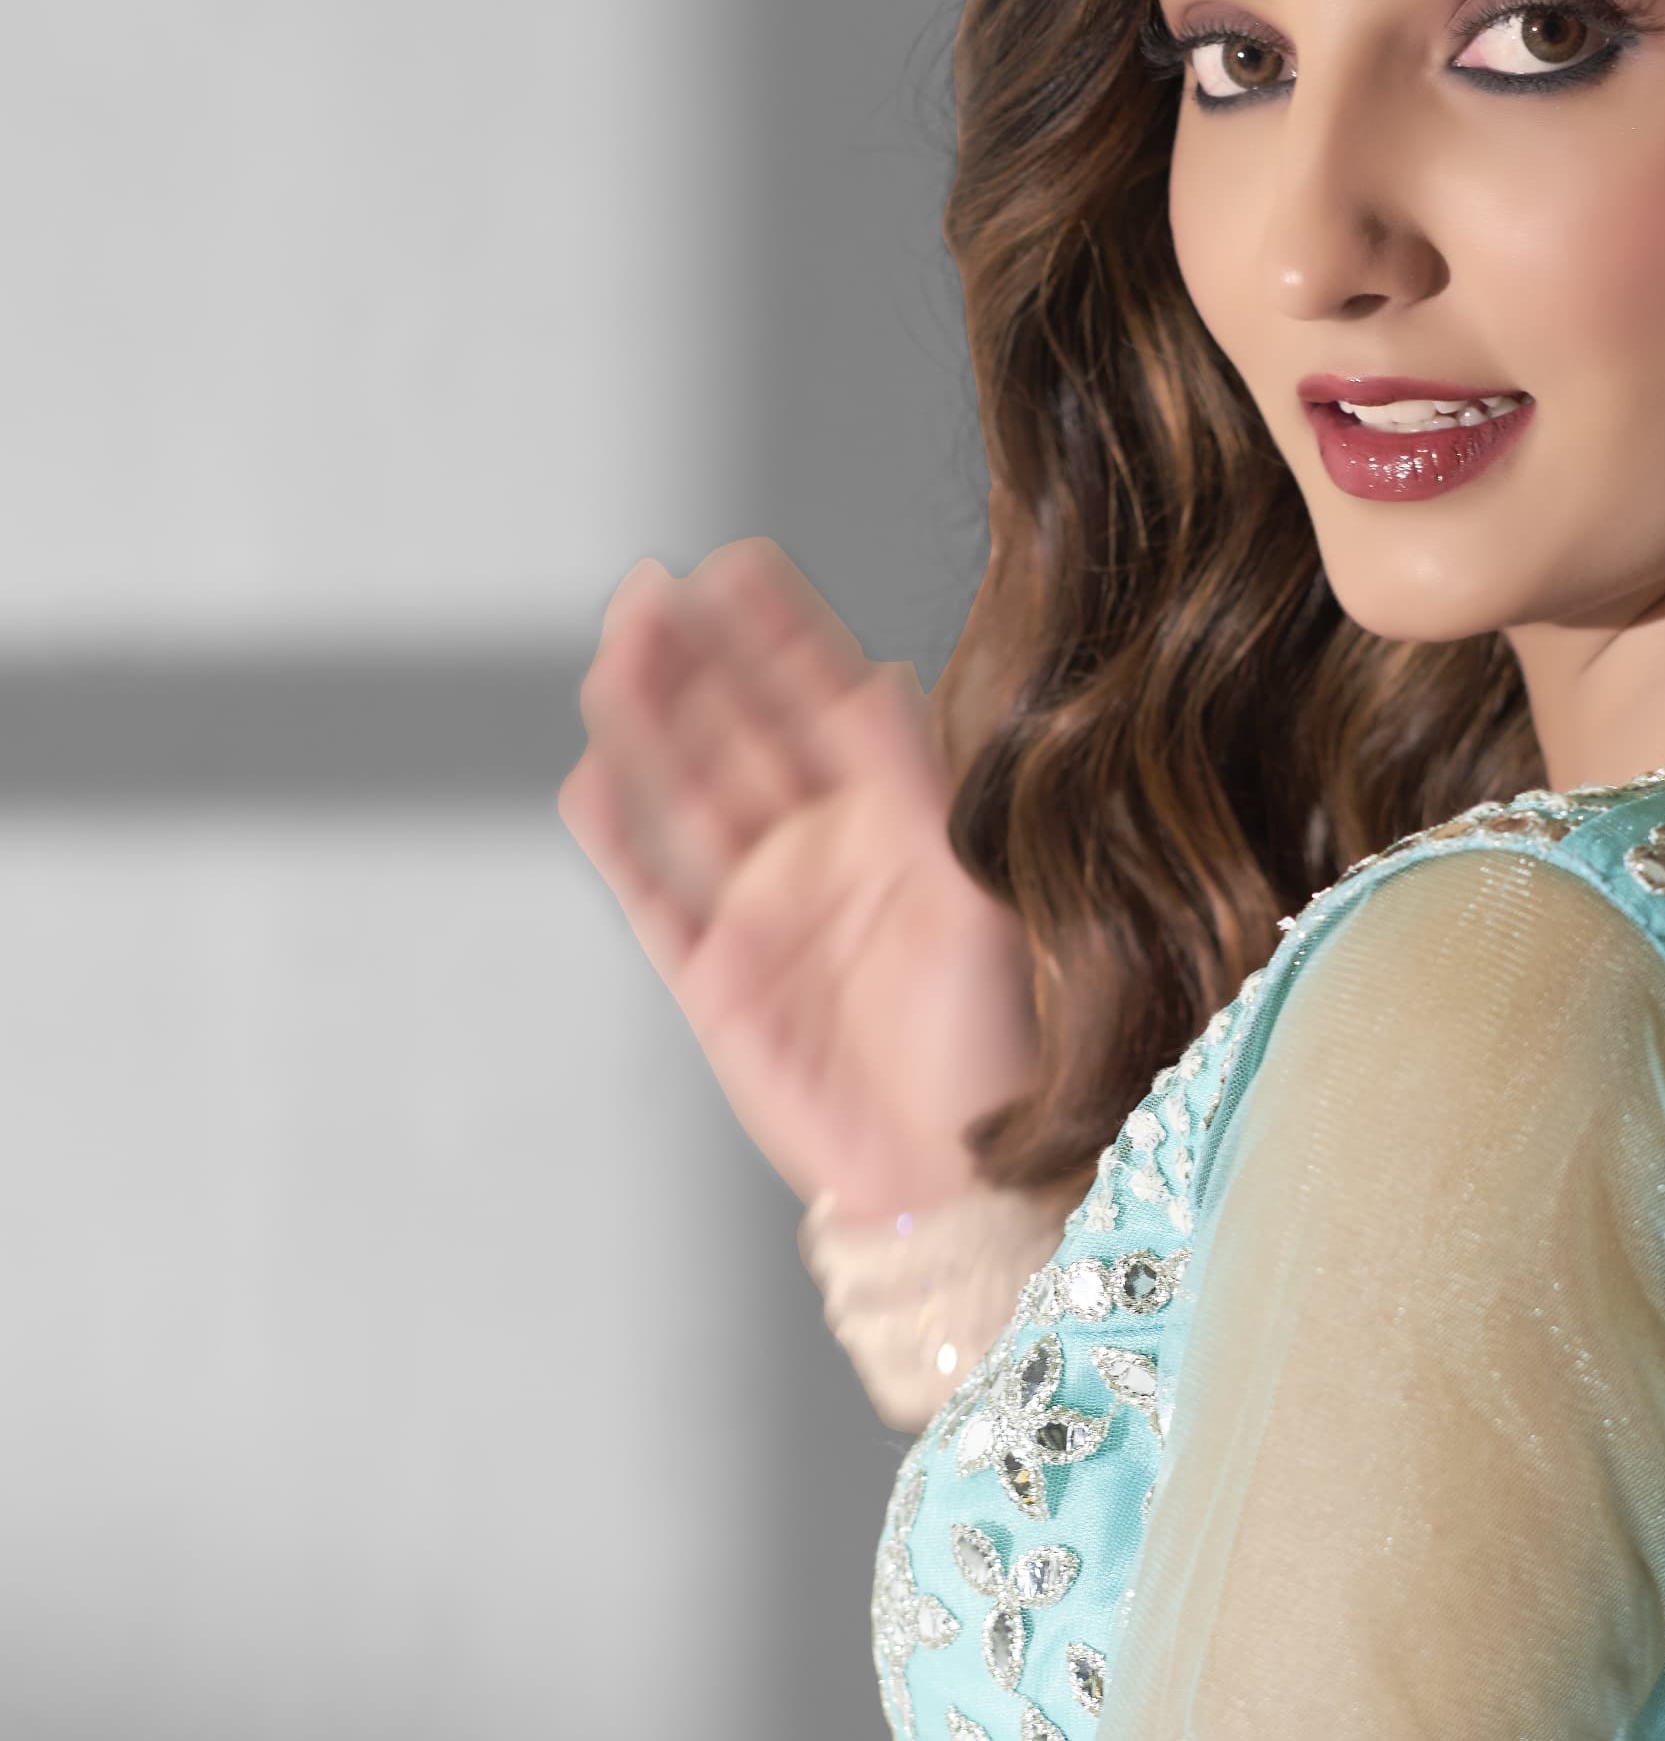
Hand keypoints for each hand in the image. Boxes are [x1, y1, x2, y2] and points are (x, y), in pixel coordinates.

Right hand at [558, 538, 1040, 1220]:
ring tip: (616, 651)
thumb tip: (889, 673)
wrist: (958, 1177)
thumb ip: (923, 787)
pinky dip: (619, 838)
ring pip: (687, 795)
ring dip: (648, 723)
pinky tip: (590, 774)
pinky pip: (653, 894)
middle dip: (696, 660)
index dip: (779, 634)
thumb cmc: (998, 1047)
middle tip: (651, 587)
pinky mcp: (712, 980)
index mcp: (894, 823)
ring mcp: (760, 913)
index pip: (823, 702)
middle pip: (739, 734)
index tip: (739, 563)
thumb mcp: (976, 897)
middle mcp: (820, 855)